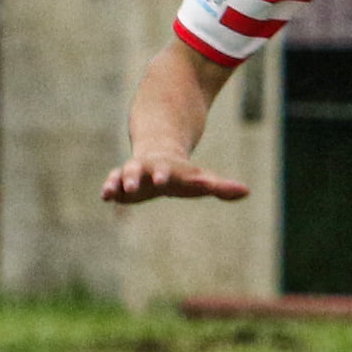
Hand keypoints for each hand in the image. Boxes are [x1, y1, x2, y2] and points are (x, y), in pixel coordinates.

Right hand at [102, 151, 250, 204]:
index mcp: (177, 171)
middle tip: (160, 182)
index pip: (191, 175)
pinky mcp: (120, 180)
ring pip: (130, 173)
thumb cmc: (181, 173)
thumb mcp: (200, 179)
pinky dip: (109, 187)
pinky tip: (105, 196)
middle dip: (158, 175)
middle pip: (157, 170)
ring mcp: (136, 172)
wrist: (154, 155)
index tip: (208, 184)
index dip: (199, 180)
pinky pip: (112, 182)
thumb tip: (246, 191)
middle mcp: (155, 168)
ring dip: (127, 180)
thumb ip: (221, 187)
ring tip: (125, 190)